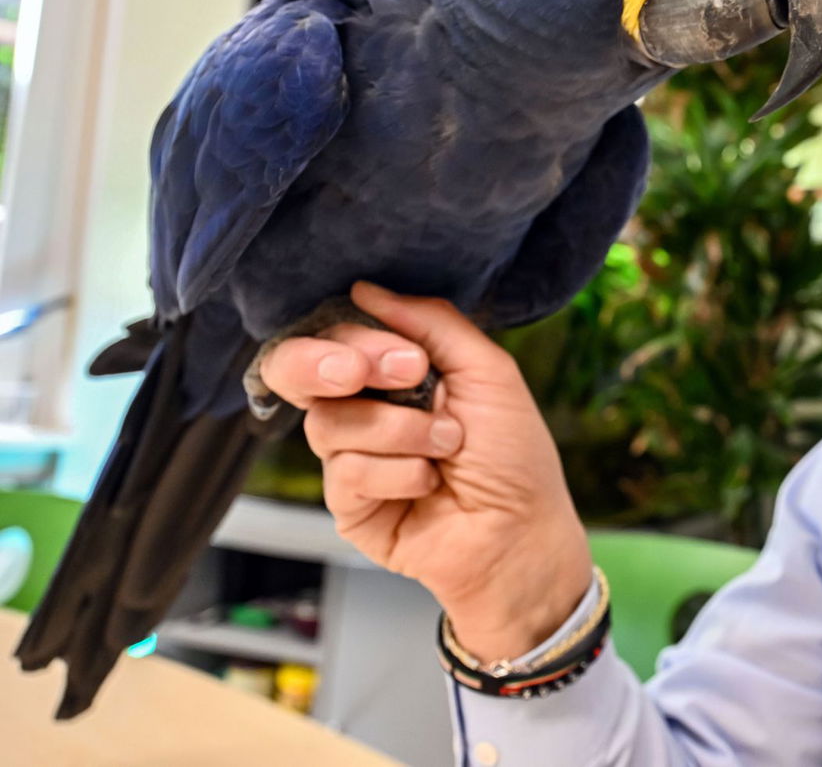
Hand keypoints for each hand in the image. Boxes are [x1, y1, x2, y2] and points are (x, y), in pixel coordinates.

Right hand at [260, 281, 592, 657]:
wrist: (521, 533)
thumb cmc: (513, 455)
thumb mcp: (488, 371)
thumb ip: (431, 324)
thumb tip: (365, 289)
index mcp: (395, 372)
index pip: (341, 335)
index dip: (359, 339)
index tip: (407, 359)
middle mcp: (366, 408)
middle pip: (299, 369)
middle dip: (329, 364)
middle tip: (374, 377)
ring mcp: (353, 456)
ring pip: (328, 422)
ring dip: (398, 431)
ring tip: (446, 447)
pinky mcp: (348, 505)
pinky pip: (344, 471)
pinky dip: (397, 473)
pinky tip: (428, 484)